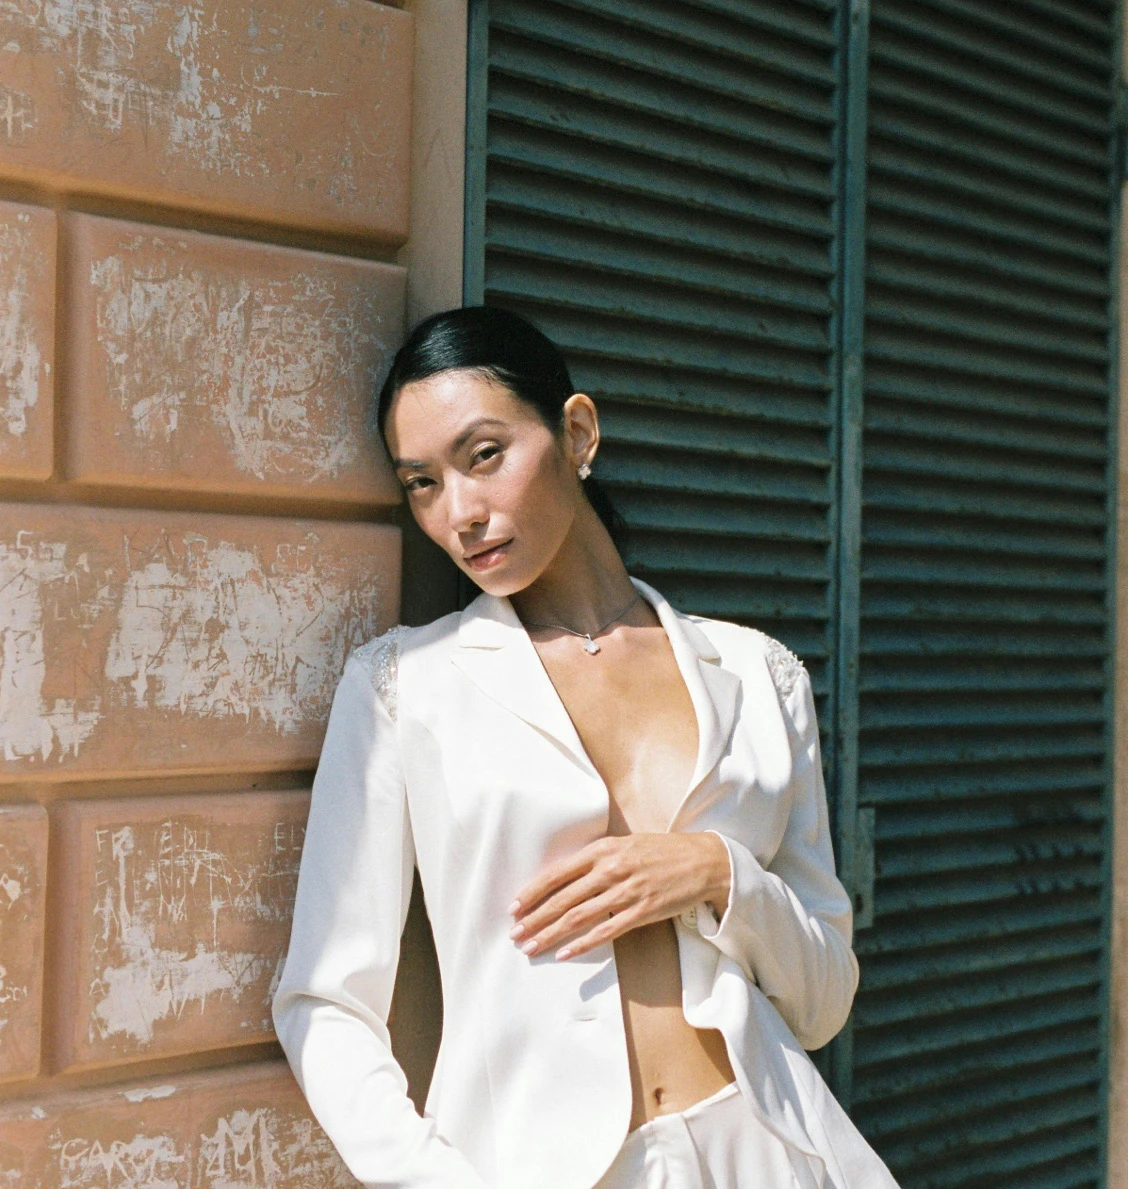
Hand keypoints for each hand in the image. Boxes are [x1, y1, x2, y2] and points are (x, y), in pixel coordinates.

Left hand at [507, 832, 730, 960]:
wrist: (702, 860)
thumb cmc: (661, 852)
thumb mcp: (625, 844)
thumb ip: (597, 859)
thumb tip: (565, 878)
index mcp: (603, 849)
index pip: (557, 873)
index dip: (532, 891)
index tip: (514, 907)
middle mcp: (610, 869)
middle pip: (562, 898)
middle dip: (534, 918)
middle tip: (514, 934)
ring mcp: (626, 891)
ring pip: (578, 917)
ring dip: (550, 934)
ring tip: (531, 946)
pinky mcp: (641, 912)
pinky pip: (605, 931)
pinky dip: (582, 944)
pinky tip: (564, 953)